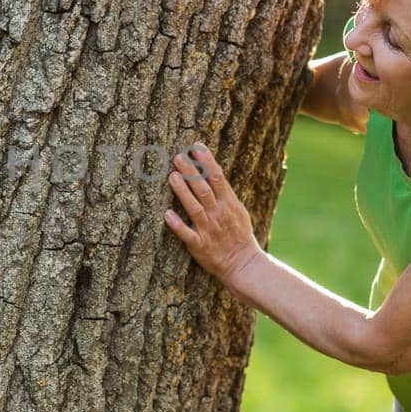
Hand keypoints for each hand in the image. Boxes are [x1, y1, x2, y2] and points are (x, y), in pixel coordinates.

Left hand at [164, 141, 261, 286]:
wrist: (243, 264)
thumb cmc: (239, 235)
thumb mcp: (238, 210)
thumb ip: (225, 193)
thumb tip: (213, 172)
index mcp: (228, 204)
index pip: (218, 178)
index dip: (207, 162)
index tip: (196, 147)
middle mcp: (218, 214)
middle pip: (204, 189)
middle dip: (191, 172)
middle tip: (178, 157)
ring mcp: (209, 230)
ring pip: (194, 208)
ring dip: (183, 192)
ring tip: (172, 176)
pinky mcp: (200, 246)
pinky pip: (188, 235)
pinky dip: (178, 225)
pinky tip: (167, 215)